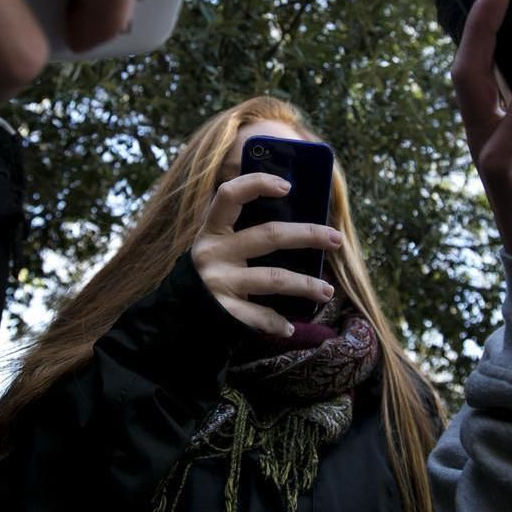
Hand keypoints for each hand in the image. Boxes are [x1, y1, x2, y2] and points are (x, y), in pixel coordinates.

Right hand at [191, 173, 341, 336]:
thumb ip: (244, 229)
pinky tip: (289, 327)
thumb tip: (296, 213)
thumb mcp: (218, 244)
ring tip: (327, 291)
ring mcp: (218, 282)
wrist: (174, 313)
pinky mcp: (222, 309)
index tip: (288, 186)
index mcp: (212, 229)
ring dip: (305, 284)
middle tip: (337, 239)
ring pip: (273, 278)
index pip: (230, 194)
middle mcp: (213, 252)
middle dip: (308, 235)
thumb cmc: (212, 270)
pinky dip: (276, 322)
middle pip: (268, 235)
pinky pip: (258, 315)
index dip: (257, 184)